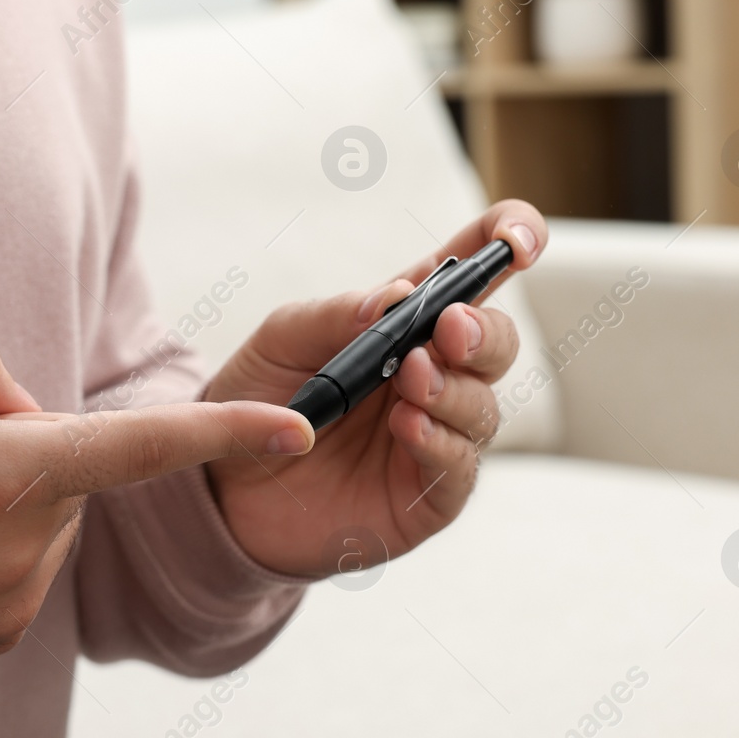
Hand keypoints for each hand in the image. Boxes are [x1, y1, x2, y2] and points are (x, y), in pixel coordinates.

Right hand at [0, 334, 311, 685]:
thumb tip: (28, 410)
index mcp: (5, 475)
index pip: (138, 447)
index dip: (225, 432)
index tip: (300, 429)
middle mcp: (26, 549)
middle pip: (69, 468)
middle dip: (22, 445)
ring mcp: (14, 604)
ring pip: (47, 518)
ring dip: (4, 498)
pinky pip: (23, 566)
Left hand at [204, 201, 547, 576]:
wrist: (221, 485)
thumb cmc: (257, 397)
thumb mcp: (283, 340)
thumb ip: (338, 314)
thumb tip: (398, 295)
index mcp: (407, 323)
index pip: (475, 272)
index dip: (510, 242)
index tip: (517, 241)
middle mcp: (432, 376)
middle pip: (496, 344)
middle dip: (484, 332)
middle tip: (449, 327)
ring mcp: (434, 436)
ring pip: (483, 407)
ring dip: (454, 389)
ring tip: (411, 379)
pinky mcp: (423, 496)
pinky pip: (458, 469)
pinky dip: (440, 442)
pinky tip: (408, 425)